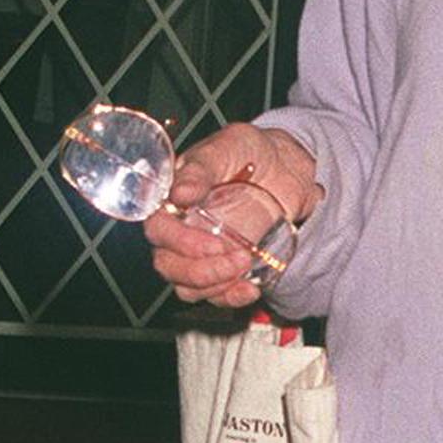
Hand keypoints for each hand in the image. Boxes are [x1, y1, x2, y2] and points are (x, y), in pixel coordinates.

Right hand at [142, 123, 320, 307]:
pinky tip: (251, 288)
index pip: (157, 229)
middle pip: (167, 264)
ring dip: (215, 285)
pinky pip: (214, 294)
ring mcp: (199, 251)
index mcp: (171, 198)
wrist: (285, 168)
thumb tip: (180, 193)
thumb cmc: (250, 151)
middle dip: (200, 270)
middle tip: (237, 258)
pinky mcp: (222, 266)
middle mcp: (179, 228)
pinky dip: (230, 297)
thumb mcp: (229, 145)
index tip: (212, 243)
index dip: (179, 242)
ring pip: (186, 286)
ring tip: (245, 266)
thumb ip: (202, 167)